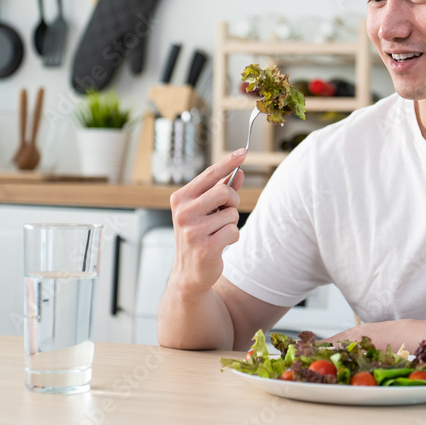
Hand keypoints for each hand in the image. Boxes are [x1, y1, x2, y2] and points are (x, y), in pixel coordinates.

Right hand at [169, 148, 246, 294]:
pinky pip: (233, 231)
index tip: (244, 151)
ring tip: (217, 233)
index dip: (228, 162)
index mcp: (181, 198)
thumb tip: (239, 172)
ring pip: (231, 214)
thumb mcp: (206, 211)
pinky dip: (232, 237)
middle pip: (224, 191)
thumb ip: (220, 190)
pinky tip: (219, 244)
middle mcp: (183, 212)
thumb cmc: (198, 236)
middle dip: (233, 201)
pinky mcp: (204, 247)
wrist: (189, 273)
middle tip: (226, 211)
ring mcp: (192, 231)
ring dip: (231, 223)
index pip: (210, 175)